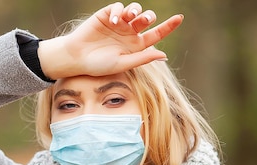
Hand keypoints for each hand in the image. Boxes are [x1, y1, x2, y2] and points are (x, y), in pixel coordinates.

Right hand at [38, 2, 183, 78]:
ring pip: (135, 10)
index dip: (168, 26)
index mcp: (136, 46)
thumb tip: (164, 55)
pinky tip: (114, 21)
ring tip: (130, 17)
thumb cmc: (99, 65)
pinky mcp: (107, 15)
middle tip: (143, 20)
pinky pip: (119, 7)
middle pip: (147, 19)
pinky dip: (119, 11)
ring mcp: (119, 23)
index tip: (180, 18)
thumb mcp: (123, 63)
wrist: (77, 58)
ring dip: (136, 10)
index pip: (156, 34)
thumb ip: (142, 58)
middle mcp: (130, 33)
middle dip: (148, 17)